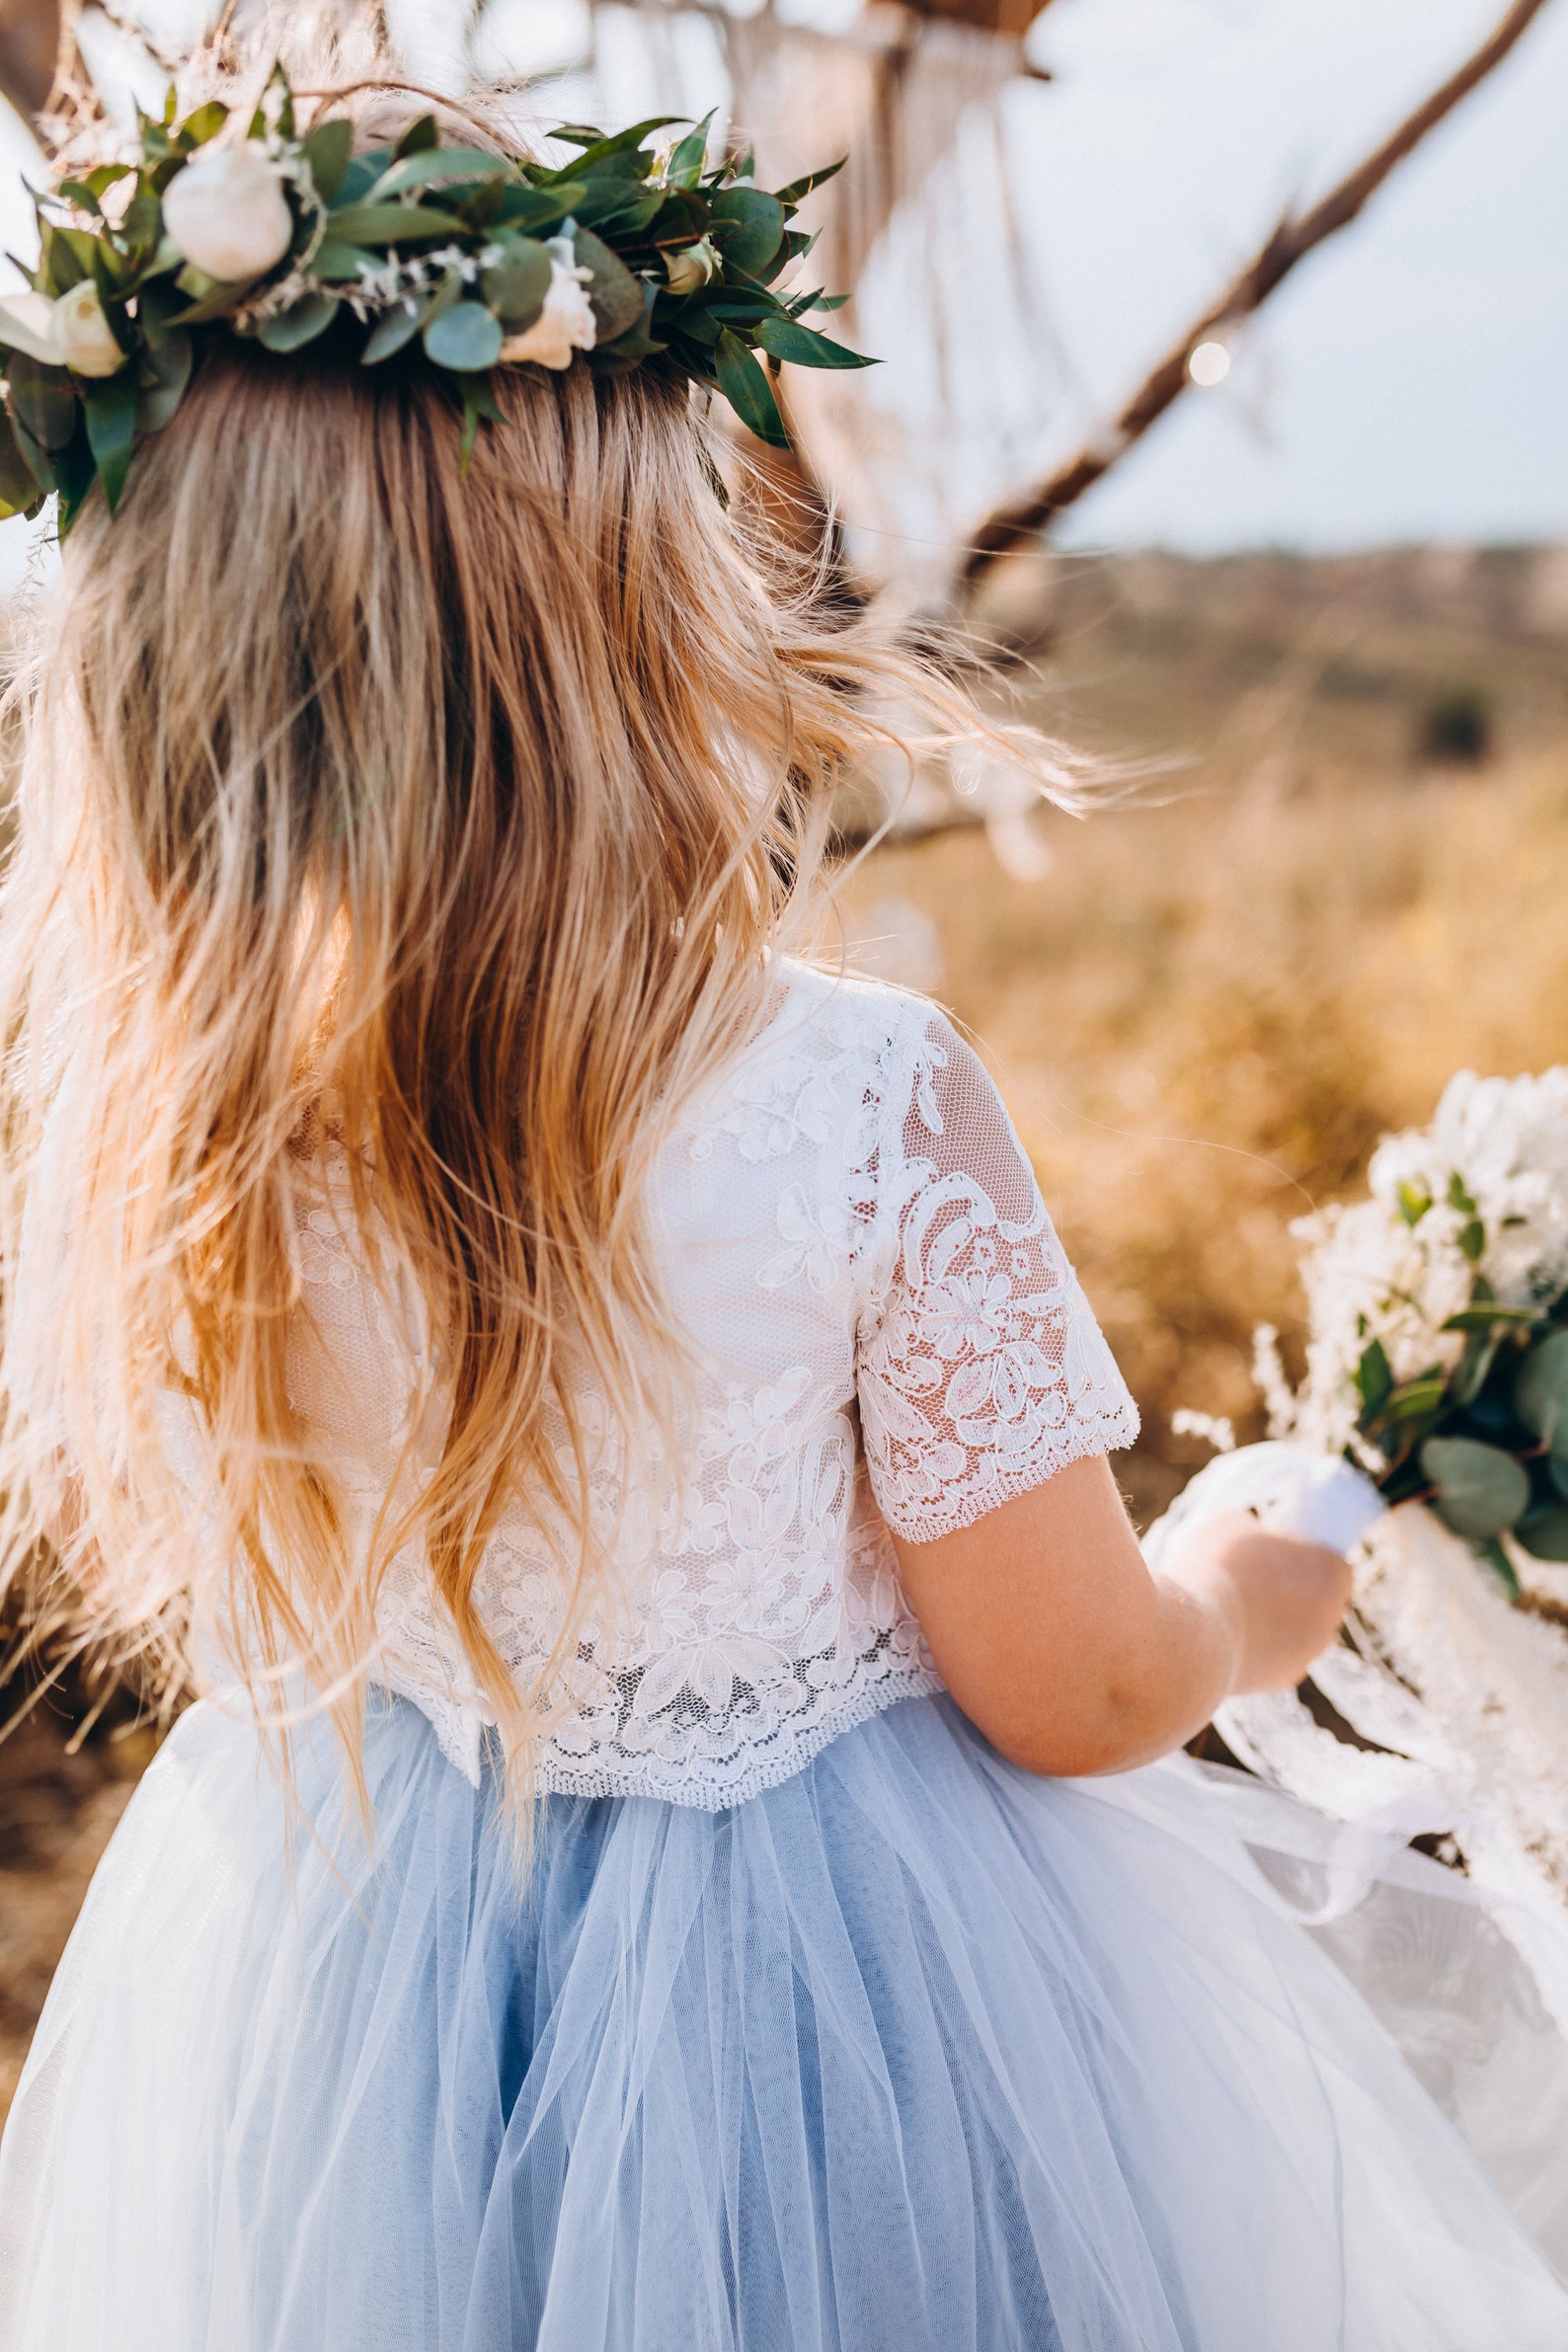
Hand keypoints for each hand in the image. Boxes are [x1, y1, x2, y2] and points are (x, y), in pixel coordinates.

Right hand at [1166, 1509, 1352, 1695]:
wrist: (1191, 1639)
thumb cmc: (1215, 1572)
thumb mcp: (1229, 1524)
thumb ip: (1251, 1529)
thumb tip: (1250, 1537)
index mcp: (1330, 1576)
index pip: (1334, 1566)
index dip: (1306, 1557)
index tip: (1278, 1552)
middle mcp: (1329, 1620)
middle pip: (1318, 1600)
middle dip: (1290, 1589)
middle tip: (1250, 1577)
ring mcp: (1306, 1655)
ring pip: (1295, 1631)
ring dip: (1271, 1619)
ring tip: (1229, 1605)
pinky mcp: (1278, 1681)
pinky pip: (1272, 1657)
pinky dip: (1253, 1646)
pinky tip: (1222, 1634)